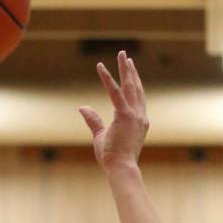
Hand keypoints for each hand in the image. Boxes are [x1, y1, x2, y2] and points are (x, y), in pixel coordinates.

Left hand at [79, 51, 148, 171]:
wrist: (121, 168)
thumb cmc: (112, 157)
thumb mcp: (100, 135)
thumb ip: (93, 120)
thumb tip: (82, 107)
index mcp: (138, 121)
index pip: (137, 97)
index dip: (134, 82)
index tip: (130, 70)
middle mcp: (140, 115)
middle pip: (135, 88)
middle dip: (130, 71)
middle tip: (125, 56)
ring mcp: (134, 115)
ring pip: (129, 86)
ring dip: (125, 69)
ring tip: (121, 54)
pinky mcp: (125, 115)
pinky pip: (115, 92)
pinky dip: (107, 79)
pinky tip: (101, 67)